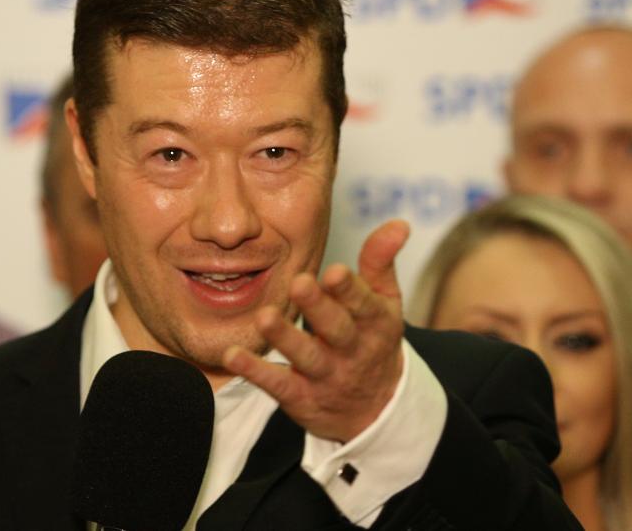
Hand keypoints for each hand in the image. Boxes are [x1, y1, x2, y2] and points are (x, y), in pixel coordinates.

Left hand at [223, 219, 409, 442]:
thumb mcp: (384, 302)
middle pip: (336, 329)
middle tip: (299, 283)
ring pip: (306, 356)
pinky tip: (233, 355)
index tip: (335, 271)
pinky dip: (255, 372)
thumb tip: (398, 223)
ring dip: (284, 338)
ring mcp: (326, 376)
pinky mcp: (301, 397)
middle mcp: (352, 350)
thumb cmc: (372, 339)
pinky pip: (278, 384)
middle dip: (319, 307)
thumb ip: (381, 262)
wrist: (376, 409)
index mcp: (375, 323)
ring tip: (263, 317)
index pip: (364, 304)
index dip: (350, 289)